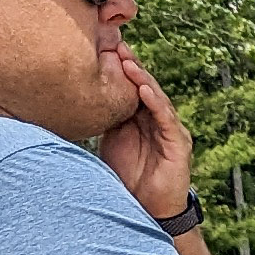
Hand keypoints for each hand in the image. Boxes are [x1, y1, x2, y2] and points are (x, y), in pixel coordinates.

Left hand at [99, 49, 194, 226]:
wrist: (146, 209)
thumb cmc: (127, 177)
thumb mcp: (110, 141)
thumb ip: (103, 120)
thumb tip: (75, 100)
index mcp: (140, 118)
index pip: (131, 87)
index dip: (121, 69)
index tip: (105, 49)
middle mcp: (157, 120)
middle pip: (145, 87)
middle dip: (132, 67)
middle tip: (117, 46)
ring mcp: (170, 131)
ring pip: (156, 98)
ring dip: (143, 79)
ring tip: (129, 63)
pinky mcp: (179, 144)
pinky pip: (166, 119)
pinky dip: (156, 103)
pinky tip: (144, 90)